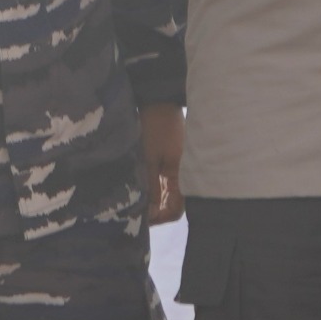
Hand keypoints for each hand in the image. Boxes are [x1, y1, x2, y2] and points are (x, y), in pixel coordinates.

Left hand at [140, 105, 184, 224]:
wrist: (158, 100)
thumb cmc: (154, 128)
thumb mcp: (149, 159)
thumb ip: (150, 187)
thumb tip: (149, 213)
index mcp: (183, 176)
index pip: (176, 210)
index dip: (159, 218)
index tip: (141, 219)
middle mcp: (185, 174)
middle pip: (172, 204)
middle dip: (155, 211)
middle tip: (135, 213)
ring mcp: (179, 166)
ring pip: (168, 193)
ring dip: (154, 200)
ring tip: (135, 202)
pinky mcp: (172, 158)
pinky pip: (165, 181)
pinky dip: (155, 188)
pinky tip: (141, 188)